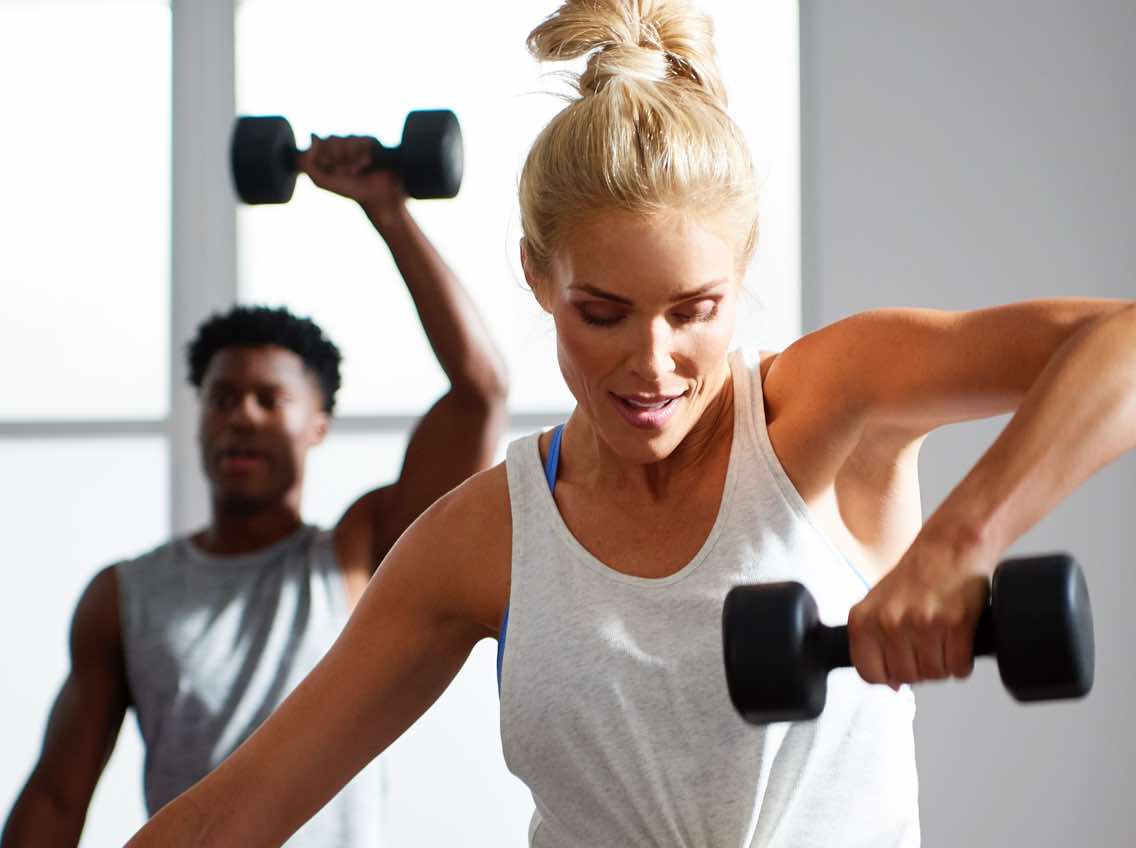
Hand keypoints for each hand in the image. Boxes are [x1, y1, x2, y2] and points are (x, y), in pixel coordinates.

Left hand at [297, 134, 406, 213]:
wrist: (374, 196)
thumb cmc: (348, 189)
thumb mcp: (321, 180)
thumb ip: (307, 162)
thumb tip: (313, 136)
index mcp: (328, 150)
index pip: (319, 142)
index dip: (324, 159)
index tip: (332, 172)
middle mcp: (342, 143)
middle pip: (332, 139)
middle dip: (338, 160)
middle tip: (346, 174)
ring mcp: (356, 141)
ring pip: (346, 140)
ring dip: (351, 161)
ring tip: (357, 172)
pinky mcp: (370, 140)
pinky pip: (361, 141)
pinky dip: (362, 157)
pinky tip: (367, 165)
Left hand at [846, 524, 996, 689]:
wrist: (950, 546)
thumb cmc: (916, 575)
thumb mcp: (879, 605)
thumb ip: (875, 643)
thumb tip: (891, 685)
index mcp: (863, 619)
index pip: (869, 673)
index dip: (889, 675)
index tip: (900, 667)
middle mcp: (889, 622)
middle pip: (906, 677)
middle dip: (921, 669)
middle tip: (928, 647)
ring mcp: (921, 623)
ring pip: (934, 673)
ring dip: (944, 664)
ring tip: (943, 640)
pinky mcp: (955, 623)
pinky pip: (959, 666)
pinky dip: (962, 662)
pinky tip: (959, 642)